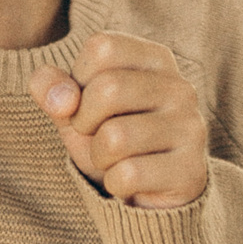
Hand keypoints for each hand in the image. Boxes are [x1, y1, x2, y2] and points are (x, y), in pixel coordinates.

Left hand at [28, 32, 209, 209]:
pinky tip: (131, 183)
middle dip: (84, 122)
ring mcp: (191, 128)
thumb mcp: (72, 108)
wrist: (147, 196)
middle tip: (97, 136)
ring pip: (115, 137)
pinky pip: (128, 175)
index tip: (89, 103)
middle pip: (108, 89)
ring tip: (116, 160)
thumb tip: (60, 98)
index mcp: (155, 59)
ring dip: (100, 157)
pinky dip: (115, 184)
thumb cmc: (108, 139)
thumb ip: (51, 88)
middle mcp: (180, 87)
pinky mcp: (191, 171)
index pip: (102, 47)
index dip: (78, 79)